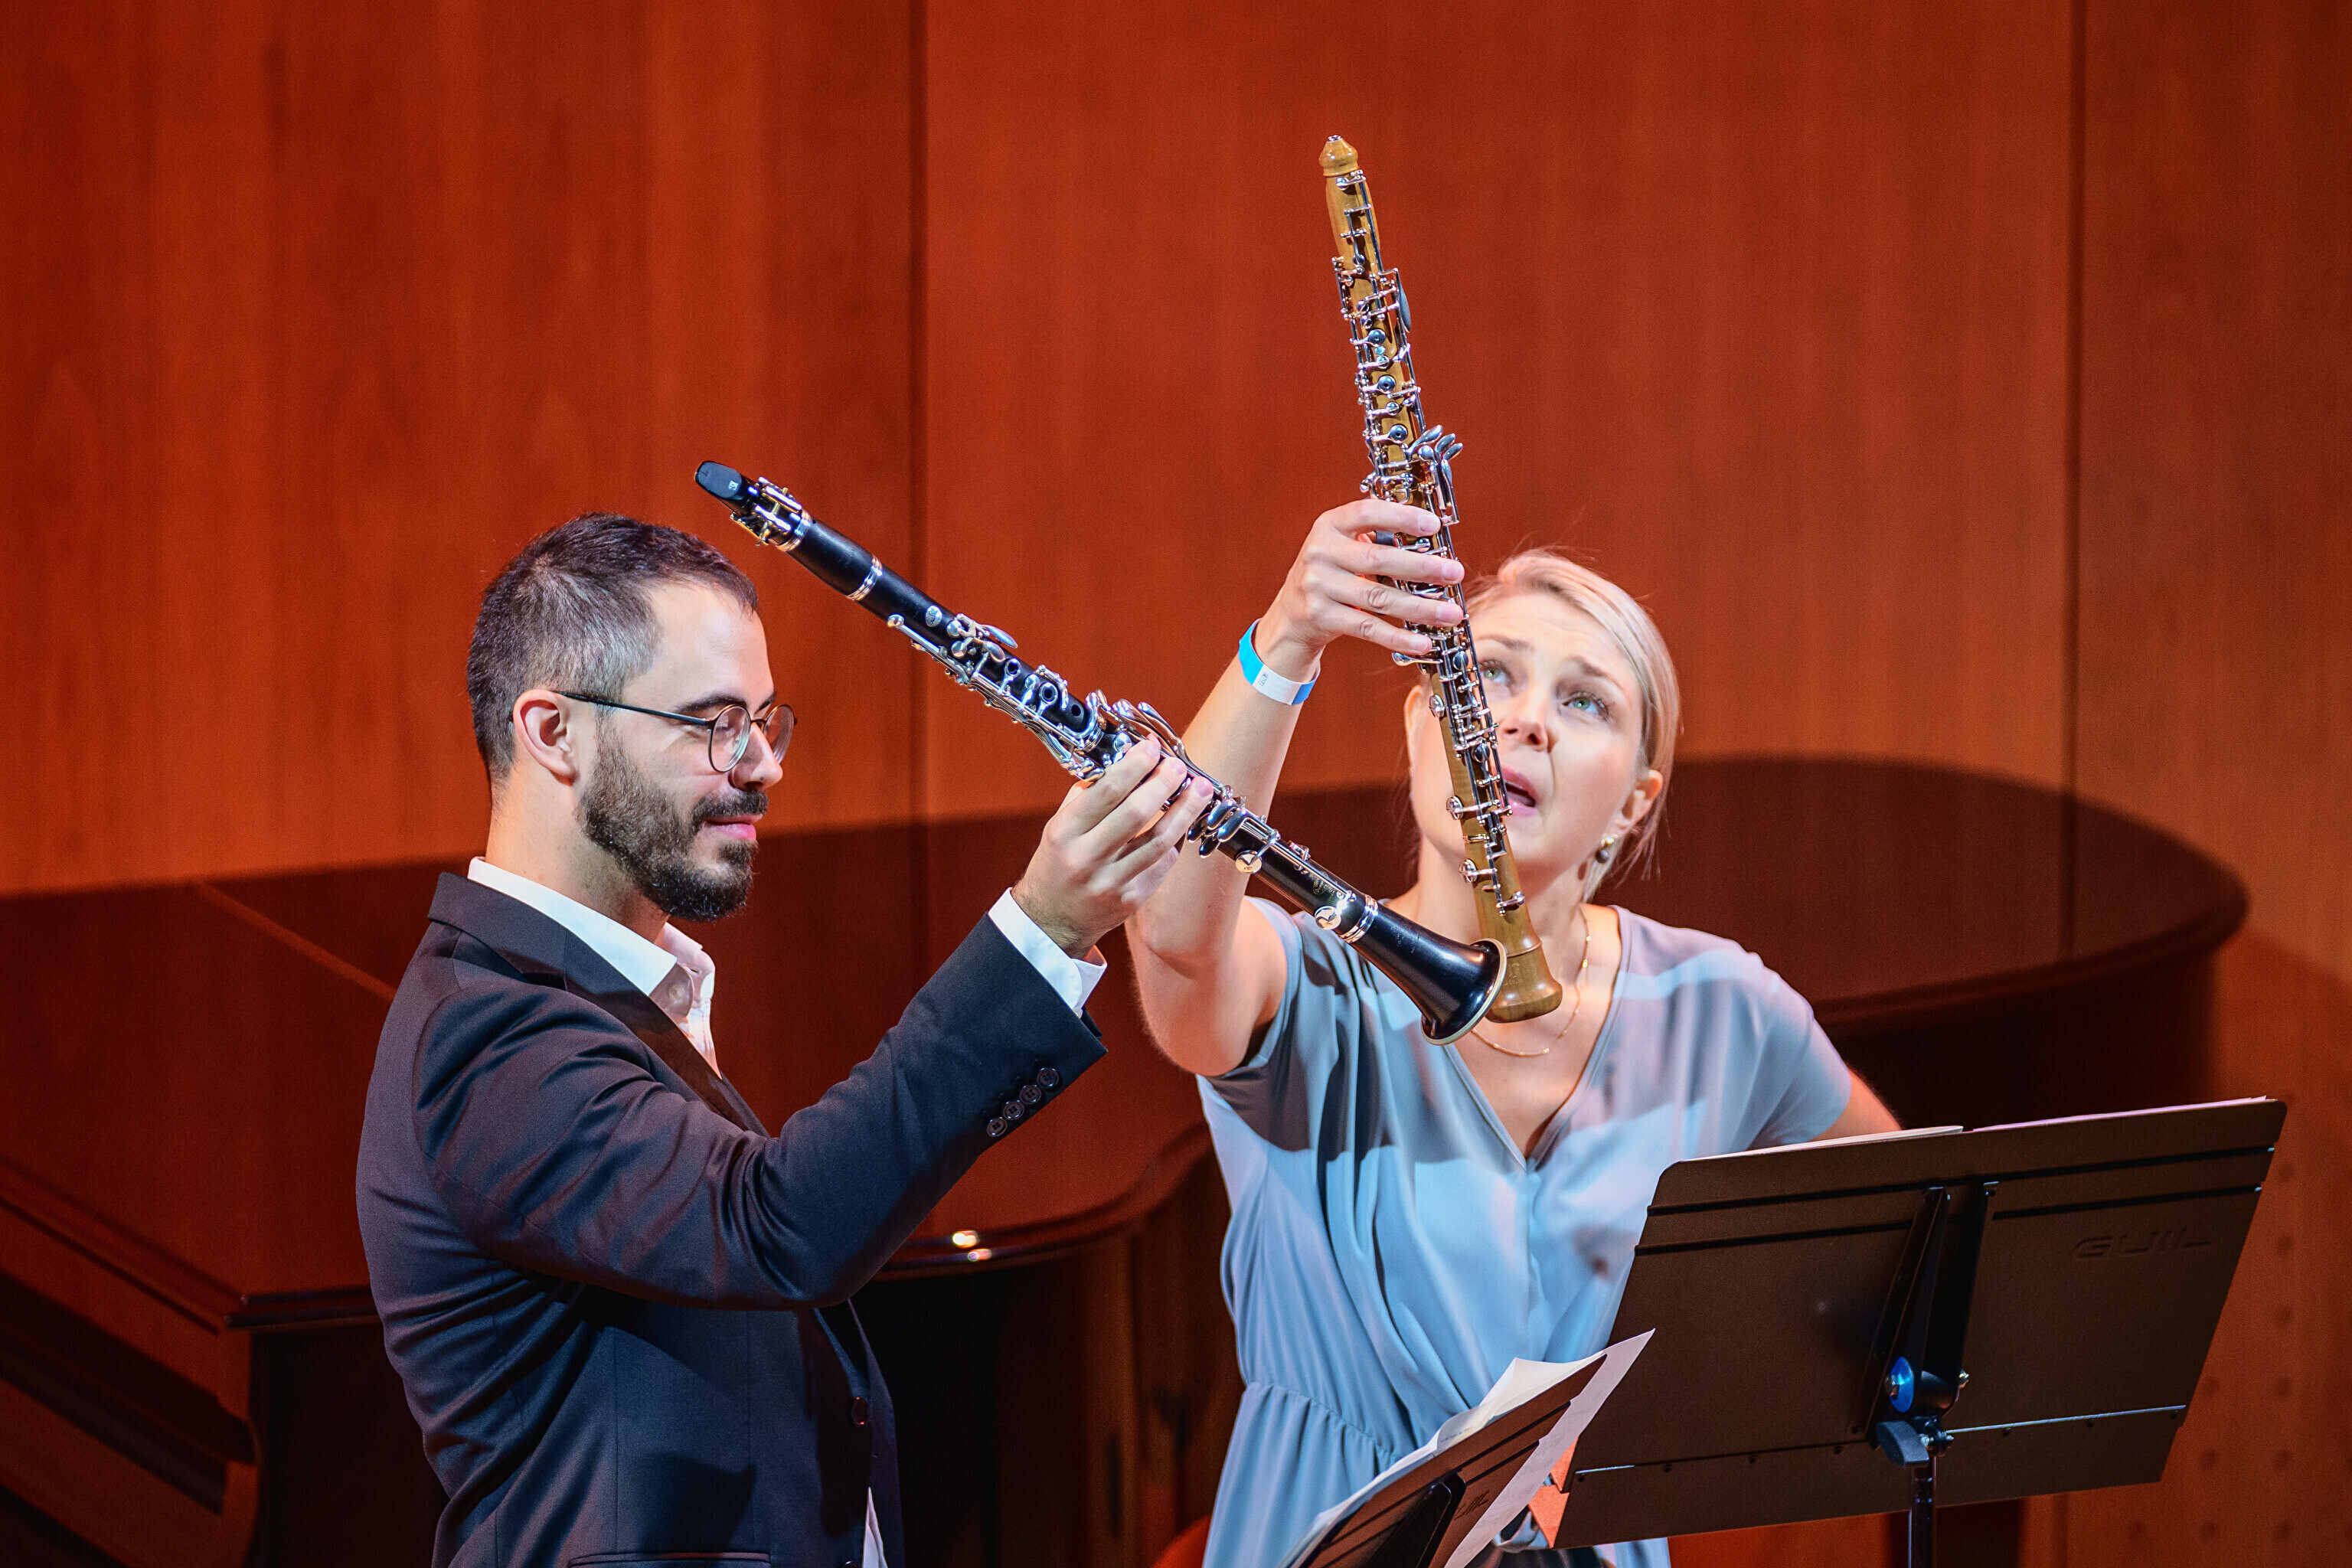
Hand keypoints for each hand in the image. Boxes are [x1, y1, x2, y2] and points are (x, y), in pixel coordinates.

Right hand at [1012, 739, 1211, 957]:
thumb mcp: (1058, 827)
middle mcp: (1087, 859)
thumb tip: (1124, 762)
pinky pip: (1163, 864)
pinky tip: (1186, 821)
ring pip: (1159, 841)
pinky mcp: (1132, 900)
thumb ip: (1087, 796)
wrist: (1052, 921)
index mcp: (1064, 833)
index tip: (1151, 748)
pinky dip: (1177, 839)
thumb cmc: (1056, 865)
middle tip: (1179, 766)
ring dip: (1185, 811)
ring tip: (1200, 789)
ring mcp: (1111, 882)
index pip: (1106, 792)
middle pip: (1136, 814)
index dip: (1134, 766)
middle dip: (1163, 784)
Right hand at [1251, 499, 1464, 677]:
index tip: (1433, 525)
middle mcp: (1320, 553)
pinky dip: (1398, 636)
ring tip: (1450, 613)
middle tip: (1454, 573)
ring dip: (1420, 607)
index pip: (1366, 513)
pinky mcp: (1322, 617)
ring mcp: (1318, 586)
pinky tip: (1422, 641)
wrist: (1289, 615)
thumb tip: (1433, 542)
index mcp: (1329, 526)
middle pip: (1378, 559)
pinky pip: (1368, 628)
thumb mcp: (1342, 546)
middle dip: (1423, 568)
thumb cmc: (1329, 574)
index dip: (1401, 517)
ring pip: (1378, 598)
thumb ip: (1376, 538)